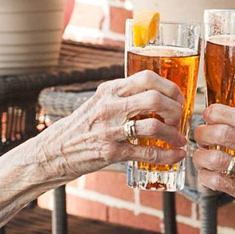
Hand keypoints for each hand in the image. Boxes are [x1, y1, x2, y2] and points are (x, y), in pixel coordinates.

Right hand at [38, 71, 187, 181]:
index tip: (178, 98)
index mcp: (109, 90)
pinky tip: (176, 155)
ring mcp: (111, 130)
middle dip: (175, 109)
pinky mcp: (111, 152)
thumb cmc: (82, 127)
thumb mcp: (99, 102)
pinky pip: (147, 152)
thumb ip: (123, 97)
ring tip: (179, 139)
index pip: (147, 78)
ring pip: (154, 125)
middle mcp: (110, 107)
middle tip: (180, 118)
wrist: (54, 151)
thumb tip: (157, 96)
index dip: (169, 87)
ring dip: (174, 134)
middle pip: (155, 99)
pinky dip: (168, 155)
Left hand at [193, 104, 234, 233]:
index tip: (210, 113)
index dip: (220, 112)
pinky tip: (207, 176)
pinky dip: (205, 176)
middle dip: (204, 132)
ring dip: (201, 156)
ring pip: (216, 158)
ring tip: (200, 156)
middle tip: (200, 135)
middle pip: (225, 134)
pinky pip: (217, 181)